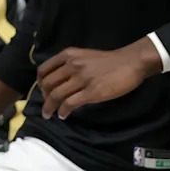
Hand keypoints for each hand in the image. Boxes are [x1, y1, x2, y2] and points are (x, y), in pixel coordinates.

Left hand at [37, 38, 161, 119]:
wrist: (130, 62)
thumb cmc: (108, 61)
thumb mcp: (83, 56)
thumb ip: (69, 64)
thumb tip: (57, 80)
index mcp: (68, 55)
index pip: (43, 70)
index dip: (39, 83)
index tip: (42, 92)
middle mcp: (71, 65)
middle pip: (47, 84)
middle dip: (43, 97)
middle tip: (47, 106)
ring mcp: (81, 79)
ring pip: (56, 95)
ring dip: (49, 107)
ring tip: (49, 114)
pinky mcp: (92, 92)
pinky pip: (70, 103)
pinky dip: (63, 111)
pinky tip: (63, 115)